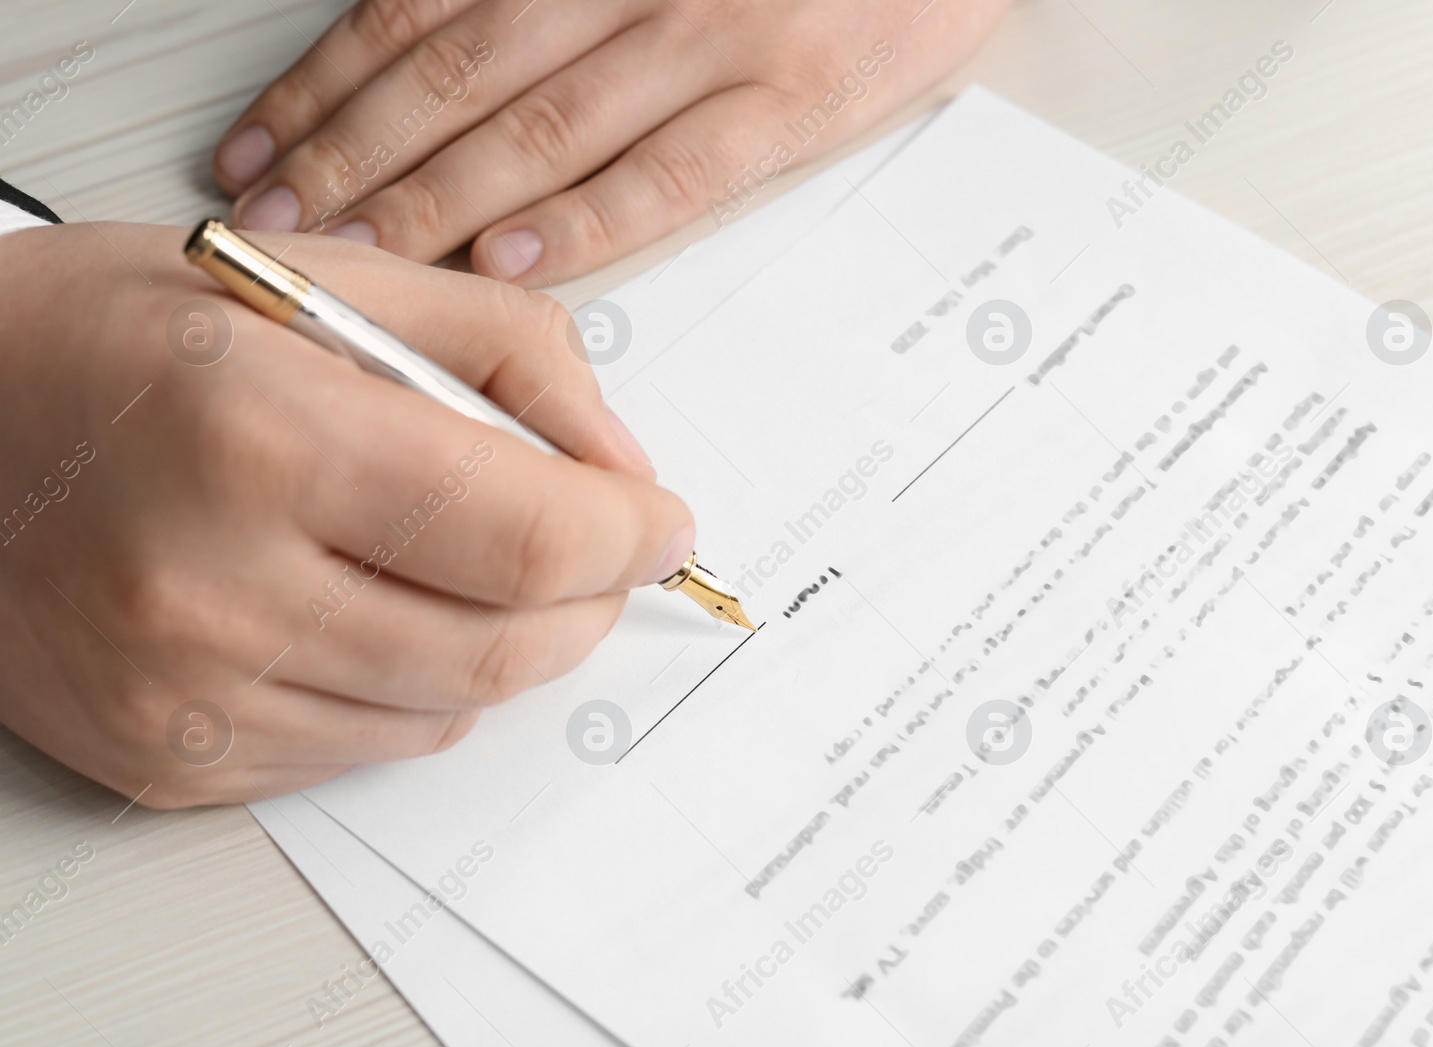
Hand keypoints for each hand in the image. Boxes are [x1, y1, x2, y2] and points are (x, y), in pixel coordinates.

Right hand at [0, 223, 689, 807]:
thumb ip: (507, 355)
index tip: (660, 522)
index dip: (630, 537)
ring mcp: (185, 697)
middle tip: (594, 548)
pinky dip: (410, 689)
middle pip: (505, 648)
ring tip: (468, 564)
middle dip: (587, 599)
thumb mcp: (322, 281)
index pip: (528, 538)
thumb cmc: (117, 339)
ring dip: (502, 644)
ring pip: (445, 713)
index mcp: (264, 441)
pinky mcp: (166, 761)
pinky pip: (362, 752)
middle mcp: (216, 587)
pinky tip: (372, 612)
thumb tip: (622, 468)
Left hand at [213, 0, 1009, 283]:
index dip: (329, 85)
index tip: (265, 147)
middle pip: (459, 77)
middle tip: (283, 223)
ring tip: (359, 254)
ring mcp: (715, 38)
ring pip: (542, 128)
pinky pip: (670, 174)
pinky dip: (584, 220)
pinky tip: (509, 260)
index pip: (421, 10)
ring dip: (434, 199)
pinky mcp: (793, 100)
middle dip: (355, 156)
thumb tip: (438, 30)